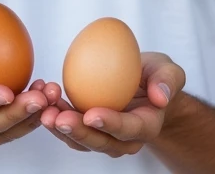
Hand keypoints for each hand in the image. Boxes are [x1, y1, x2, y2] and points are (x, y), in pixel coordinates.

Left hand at [40, 52, 184, 157]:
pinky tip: (44, 100)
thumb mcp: (169, 72)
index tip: (92, 115)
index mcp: (145, 126)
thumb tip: (161, 96)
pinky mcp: (88, 128)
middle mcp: (124, 139)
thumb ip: (168, 81)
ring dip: (61, 128)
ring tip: (45, 111)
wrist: (147, 86)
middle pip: (100, 141)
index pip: (128, 129)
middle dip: (78, 132)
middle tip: (58, 117)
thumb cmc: (157, 77)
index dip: (110, 124)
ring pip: (81, 139)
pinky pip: (70, 128)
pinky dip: (56, 116)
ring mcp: (104, 136)